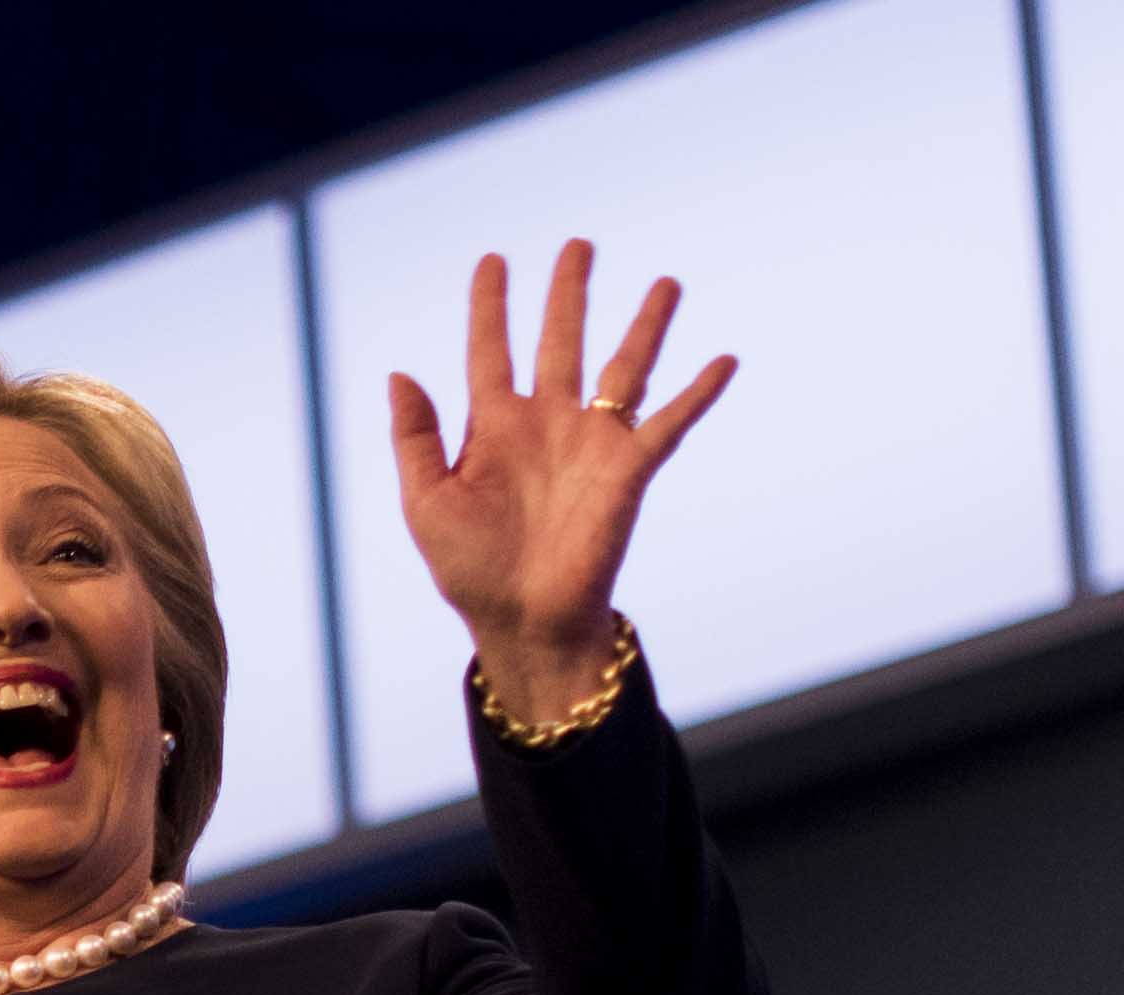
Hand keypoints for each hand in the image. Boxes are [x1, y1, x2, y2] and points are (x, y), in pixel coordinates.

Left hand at [385, 238, 730, 726]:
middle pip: (560, 341)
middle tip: (579, 246)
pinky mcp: (629, 471)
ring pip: (623, 367)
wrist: (522, 620)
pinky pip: (669, 423)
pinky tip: (724, 360)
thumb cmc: (470, 569)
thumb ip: (416, 437)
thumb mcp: (427, 501)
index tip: (493, 261)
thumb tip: (399, 373)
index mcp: (493, 427)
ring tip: (666, 283)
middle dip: (569, 294)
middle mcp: (547, 424)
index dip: (490, 306)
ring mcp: (591, 444)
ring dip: (645, 326)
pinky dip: (698, 393)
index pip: (491, 350)